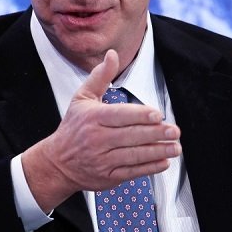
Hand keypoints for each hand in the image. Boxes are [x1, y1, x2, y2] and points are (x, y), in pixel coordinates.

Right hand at [21, 49, 180, 211]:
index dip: (141, 116)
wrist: (57, 162)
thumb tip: (112, 55)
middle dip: (156, 134)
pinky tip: (163, 162)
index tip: (158, 115)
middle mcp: (97, 139)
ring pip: (134, 155)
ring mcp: (103, 159)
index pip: (120, 115)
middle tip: (174, 131)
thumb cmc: (73, 128)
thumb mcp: (81, 98)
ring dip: (157, 151)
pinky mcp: (108, 176)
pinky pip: (132, 172)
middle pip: (131, 136)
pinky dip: (149, 168)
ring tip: (174, 147)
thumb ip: (100, 76)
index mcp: (93, 118)